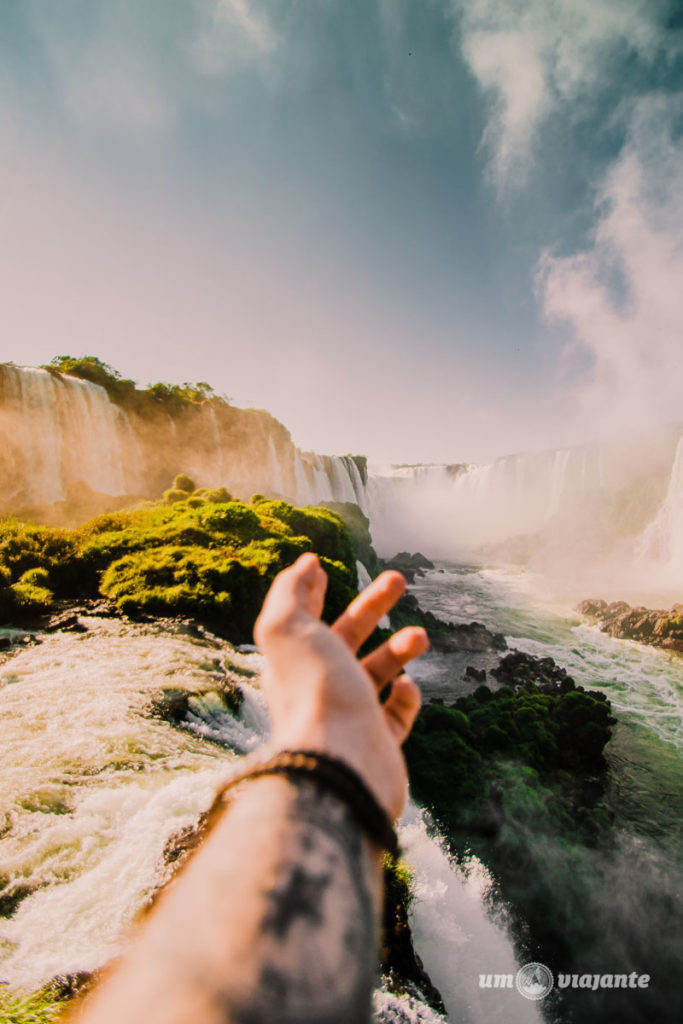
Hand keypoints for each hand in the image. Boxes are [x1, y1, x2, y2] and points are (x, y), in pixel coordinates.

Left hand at [254, 552, 428, 819]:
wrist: (341, 763)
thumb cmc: (314, 691)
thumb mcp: (287, 627)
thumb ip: (291, 591)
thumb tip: (307, 564)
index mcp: (293, 659)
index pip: (303, 618)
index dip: (313, 591)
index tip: (324, 566)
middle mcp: (318, 686)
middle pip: (346, 636)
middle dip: (372, 605)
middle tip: (399, 579)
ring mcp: (349, 715)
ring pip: (376, 673)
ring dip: (398, 649)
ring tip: (420, 636)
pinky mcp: (378, 742)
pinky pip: (396, 715)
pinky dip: (406, 697)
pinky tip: (405, 688)